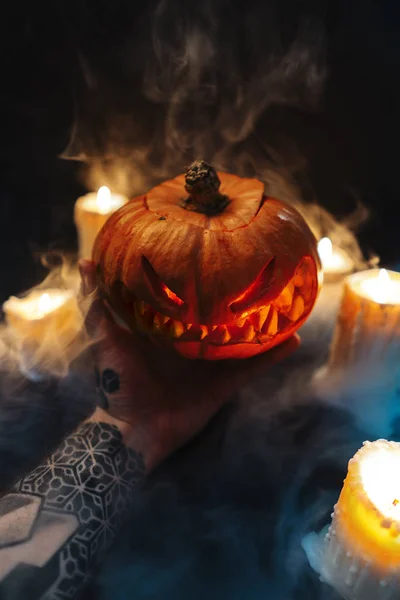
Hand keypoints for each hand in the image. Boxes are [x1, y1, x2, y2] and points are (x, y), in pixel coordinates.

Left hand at [79, 260, 298, 470]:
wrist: (133, 429)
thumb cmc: (118, 381)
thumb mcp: (106, 337)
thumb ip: (97, 304)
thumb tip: (85, 262)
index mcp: (168, 332)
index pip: (187, 302)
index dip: (199, 281)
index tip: (213, 254)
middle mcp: (193, 346)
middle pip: (220, 319)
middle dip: (237, 300)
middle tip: (258, 272)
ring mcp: (211, 365)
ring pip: (243, 341)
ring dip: (263, 325)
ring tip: (286, 301)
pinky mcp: (224, 384)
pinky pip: (254, 368)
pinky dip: (273, 356)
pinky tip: (294, 339)